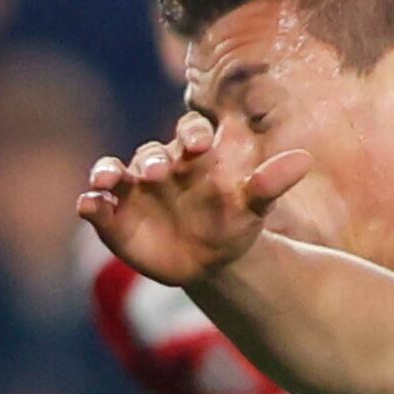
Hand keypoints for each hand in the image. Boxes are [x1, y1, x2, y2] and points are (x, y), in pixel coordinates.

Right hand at [76, 108, 309, 288]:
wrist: (211, 260)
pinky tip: (88, 205)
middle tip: (156, 172)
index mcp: (194, 156)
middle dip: (151, 160)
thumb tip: (304, 160)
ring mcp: (132, 191)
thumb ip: (271, 183)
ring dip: (107, 171)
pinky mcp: (112, 217)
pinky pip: (97, 205)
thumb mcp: (254, 206)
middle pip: (149, 153)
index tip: (201, 144)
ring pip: (114, 172)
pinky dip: (91, 203)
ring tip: (106, 178)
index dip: (193, 134)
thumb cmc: (234, 223)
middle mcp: (159, 166)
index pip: (191, 133)